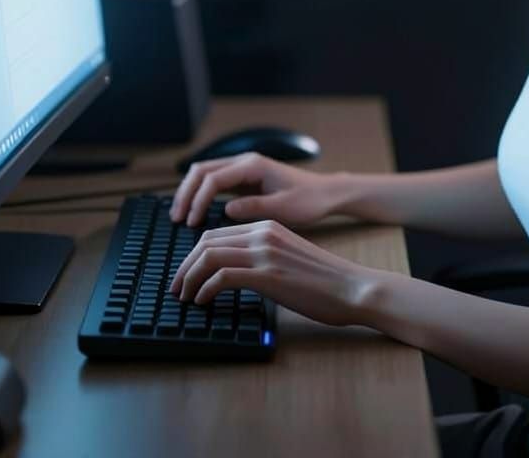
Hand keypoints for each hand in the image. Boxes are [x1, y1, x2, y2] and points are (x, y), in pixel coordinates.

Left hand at [168, 218, 375, 325]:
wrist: (352, 287)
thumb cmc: (325, 280)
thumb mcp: (288, 257)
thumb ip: (263, 257)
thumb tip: (236, 274)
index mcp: (268, 226)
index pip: (217, 233)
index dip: (194, 255)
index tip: (186, 276)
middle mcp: (263, 233)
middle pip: (207, 241)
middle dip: (184, 265)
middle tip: (176, 288)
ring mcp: (265, 252)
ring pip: (209, 256)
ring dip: (189, 278)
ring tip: (184, 297)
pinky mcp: (268, 274)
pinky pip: (222, 276)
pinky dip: (205, 289)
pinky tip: (203, 302)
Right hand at [169, 151, 339, 227]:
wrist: (324, 193)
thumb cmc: (307, 201)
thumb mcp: (283, 208)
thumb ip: (254, 208)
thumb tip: (226, 210)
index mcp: (253, 166)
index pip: (213, 178)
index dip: (198, 200)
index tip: (192, 223)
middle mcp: (245, 162)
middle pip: (202, 170)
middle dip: (186, 193)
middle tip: (177, 219)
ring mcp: (243, 169)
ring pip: (205, 174)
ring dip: (190, 192)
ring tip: (180, 216)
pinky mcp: (243, 179)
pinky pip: (214, 182)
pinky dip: (200, 194)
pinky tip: (195, 212)